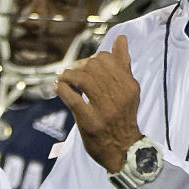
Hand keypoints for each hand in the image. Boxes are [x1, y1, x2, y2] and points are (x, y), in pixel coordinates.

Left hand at [56, 35, 141, 171]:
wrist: (123, 150)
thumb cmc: (122, 116)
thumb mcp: (128, 90)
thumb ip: (123, 64)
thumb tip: (121, 38)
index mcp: (129, 85)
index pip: (106, 58)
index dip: (91, 60)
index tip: (85, 68)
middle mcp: (119, 96)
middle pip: (93, 67)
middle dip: (78, 67)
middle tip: (71, 74)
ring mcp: (105, 110)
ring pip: (82, 79)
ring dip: (68, 76)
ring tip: (64, 79)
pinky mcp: (90, 122)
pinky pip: (72, 98)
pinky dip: (62, 89)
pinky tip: (59, 88)